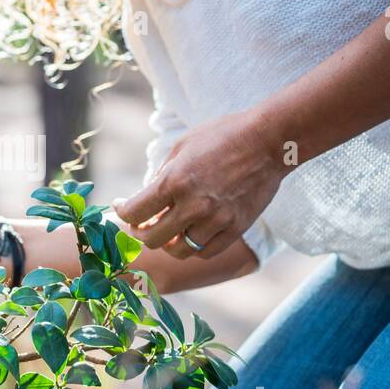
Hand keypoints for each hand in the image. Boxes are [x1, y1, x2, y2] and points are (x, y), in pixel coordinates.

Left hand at [112, 109, 284, 259]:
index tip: (121, 207)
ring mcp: (216, 220)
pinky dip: (194, 246)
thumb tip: (148, 199)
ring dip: (169, 242)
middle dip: (141, 232)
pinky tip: (192, 232)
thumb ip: (162, 176)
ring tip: (170, 229)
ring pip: (179, 250)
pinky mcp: (236, 228)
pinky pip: (205, 251)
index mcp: (174, 181)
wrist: (268, 141)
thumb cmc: (222, 136)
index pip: (134, 213)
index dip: (121, 213)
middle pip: (152, 239)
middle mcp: (193, 205)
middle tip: (142, 223)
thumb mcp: (182, 147)